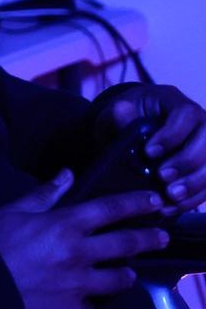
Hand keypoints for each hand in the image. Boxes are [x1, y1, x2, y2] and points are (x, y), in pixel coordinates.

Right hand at [0, 169, 167, 308]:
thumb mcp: (13, 211)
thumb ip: (44, 194)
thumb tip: (66, 174)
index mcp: (64, 225)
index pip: (110, 209)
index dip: (136, 203)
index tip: (154, 201)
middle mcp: (79, 253)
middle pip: (126, 244)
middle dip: (149, 238)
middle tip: (161, 237)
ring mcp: (80, 284)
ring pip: (120, 279)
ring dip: (126, 273)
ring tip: (127, 273)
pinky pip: (95, 304)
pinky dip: (93, 298)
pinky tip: (89, 296)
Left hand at [100, 85, 205, 213]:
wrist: (126, 132)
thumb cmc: (120, 120)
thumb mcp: (111, 116)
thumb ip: (116, 116)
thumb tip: (122, 111)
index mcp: (173, 101)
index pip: (185, 114)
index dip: (172, 135)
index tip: (149, 153)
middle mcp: (197, 120)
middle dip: (187, 161)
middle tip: (163, 177)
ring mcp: (204, 143)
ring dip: (196, 183)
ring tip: (171, 196)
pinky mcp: (204, 165)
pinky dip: (195, 197)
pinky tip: (174, 207)